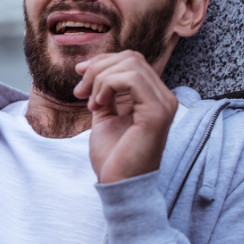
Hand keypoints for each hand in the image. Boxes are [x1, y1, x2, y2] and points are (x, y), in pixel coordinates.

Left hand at [73, 50, 177, 183]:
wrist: (118, 185)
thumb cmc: (113, 156)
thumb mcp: (104, 116)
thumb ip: (103, 92)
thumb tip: (88, 68)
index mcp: (152, 97)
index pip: (131, 60)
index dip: (102, 62)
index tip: (79, 75)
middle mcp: (163, 97)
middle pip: (130, 58)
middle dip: (98, 68)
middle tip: (81, 93)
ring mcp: (164, 103)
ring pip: (130, 64)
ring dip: (101, 79)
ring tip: (92, 104)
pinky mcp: (157, 112)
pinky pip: (132, 79)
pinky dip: (108, 85)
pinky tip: (98, 105)